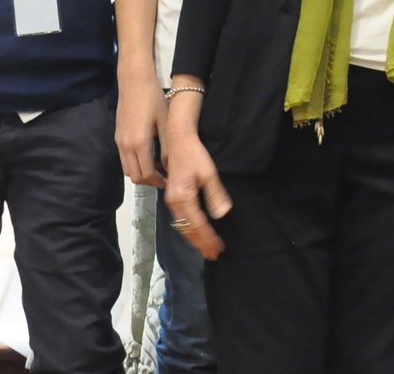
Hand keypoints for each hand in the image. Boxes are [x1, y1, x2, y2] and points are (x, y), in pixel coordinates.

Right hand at [116, 73, 166, 186]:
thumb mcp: (165, 122)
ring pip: (128, 170)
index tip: (170, 181)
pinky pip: (124, 160)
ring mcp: (119, 143)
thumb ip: (167, 147)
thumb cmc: (153, 99)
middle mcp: (126, 147)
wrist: (134, 82)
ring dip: (141, 175)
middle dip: (150, 182)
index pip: (148, 174)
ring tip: (157, 170)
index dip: (159, 182)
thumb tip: (171, 167)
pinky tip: (147, 158)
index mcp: (140, 144)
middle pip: (135, 177)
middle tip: (165, 178)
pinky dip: (135, 165)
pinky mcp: (117, 138)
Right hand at [162, 95, 230, 259]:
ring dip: (195, 238)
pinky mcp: (172, 195)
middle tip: (213, 255)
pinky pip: (180, 218)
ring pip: (182, 225)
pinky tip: (195, 232)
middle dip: (201, 243)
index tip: (218, 249)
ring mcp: (171, 200)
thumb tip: (222, 215)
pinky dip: (189, 229)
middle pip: (187, 230)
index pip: (198, 226)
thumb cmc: (195, 154)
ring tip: (206, 248)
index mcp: (183, 199)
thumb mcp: (209, 173)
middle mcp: (174, 202)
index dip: (208, 239)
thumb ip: (215, 195)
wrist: (178, 138)